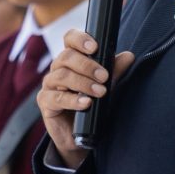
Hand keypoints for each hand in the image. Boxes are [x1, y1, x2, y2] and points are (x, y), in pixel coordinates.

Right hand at [37, 28, 133, 168]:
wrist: (80, 134)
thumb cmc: (92, 104)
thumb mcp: (106, 85)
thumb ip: (114, 70)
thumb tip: (129, 56)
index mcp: (72, 59)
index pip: (70, 39)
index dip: (80, 39)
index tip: (94, 47)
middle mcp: (58, 68)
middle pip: (66, 57)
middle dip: (87, 65)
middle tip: (105, 76)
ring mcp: (49, 85)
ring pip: (61, 76)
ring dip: (83, 82)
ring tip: (100, 92)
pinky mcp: (45, 102)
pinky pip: (56, 97)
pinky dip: (73, 100)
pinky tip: (86, 103)